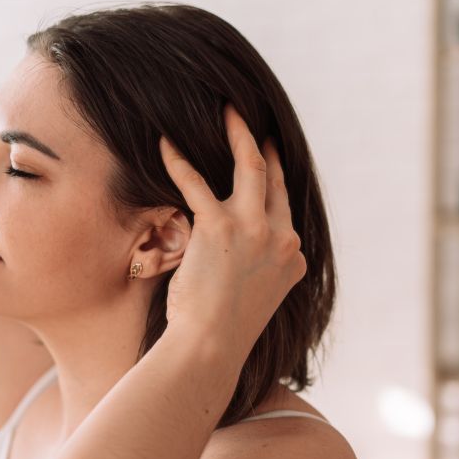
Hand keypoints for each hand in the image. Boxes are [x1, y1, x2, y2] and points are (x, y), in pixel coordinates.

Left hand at [159, 103, 306, 371]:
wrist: (210, 348)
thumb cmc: (221, 332)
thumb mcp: (252, 299)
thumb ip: (254, 272)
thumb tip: (236, 261)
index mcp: (293, 259)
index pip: (286, 211)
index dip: (275, 182)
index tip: (269, 159)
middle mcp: (282, 239)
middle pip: (275, 179)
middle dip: (264, 146)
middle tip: (250, 122)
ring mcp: (254, 230)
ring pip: (250, 166)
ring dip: (237, 134)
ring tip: (226, 111)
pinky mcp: (219, 227)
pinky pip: (195, 183)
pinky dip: (179, 162)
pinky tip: (165, 145)